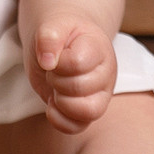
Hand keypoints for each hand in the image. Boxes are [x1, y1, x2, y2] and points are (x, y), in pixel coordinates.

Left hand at [29, 15, 116, 133]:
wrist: (63, 40)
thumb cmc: (60, 34)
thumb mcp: (52, 26)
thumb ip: (49, 36)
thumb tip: (48, 61)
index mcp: (99, 48)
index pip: (78, 63)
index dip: (58, 63)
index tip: (54, 55)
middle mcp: (105, 73)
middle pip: (80, 88)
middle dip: (56, 80)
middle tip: (53, 70)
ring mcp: (100, 95)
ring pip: (88, 113)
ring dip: (61, 102)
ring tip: (55, 87)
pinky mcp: (87, 112)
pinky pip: (77, 127)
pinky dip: (59, 119)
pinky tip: (52, 103)